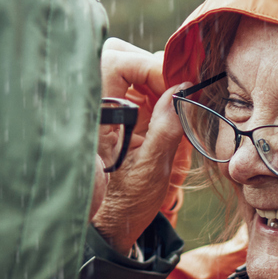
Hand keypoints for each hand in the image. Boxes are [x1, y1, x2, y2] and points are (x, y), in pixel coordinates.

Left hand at [92, 38, 188, 253]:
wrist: (112, 224)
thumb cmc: (126, 202)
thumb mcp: (152, 168)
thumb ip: (166, 127)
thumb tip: (182, 91)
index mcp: (95, 116)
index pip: (114, 63)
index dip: (147, 65)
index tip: (174, 84)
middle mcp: (96, 105)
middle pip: (117, 54)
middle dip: (149, 63)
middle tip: (174, 88)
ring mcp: (106, 106)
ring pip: (125, 63)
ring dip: (153, 74)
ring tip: (173, 99)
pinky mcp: (118, 111)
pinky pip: (134, 83)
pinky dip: (155, 86)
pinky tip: (167, 106)